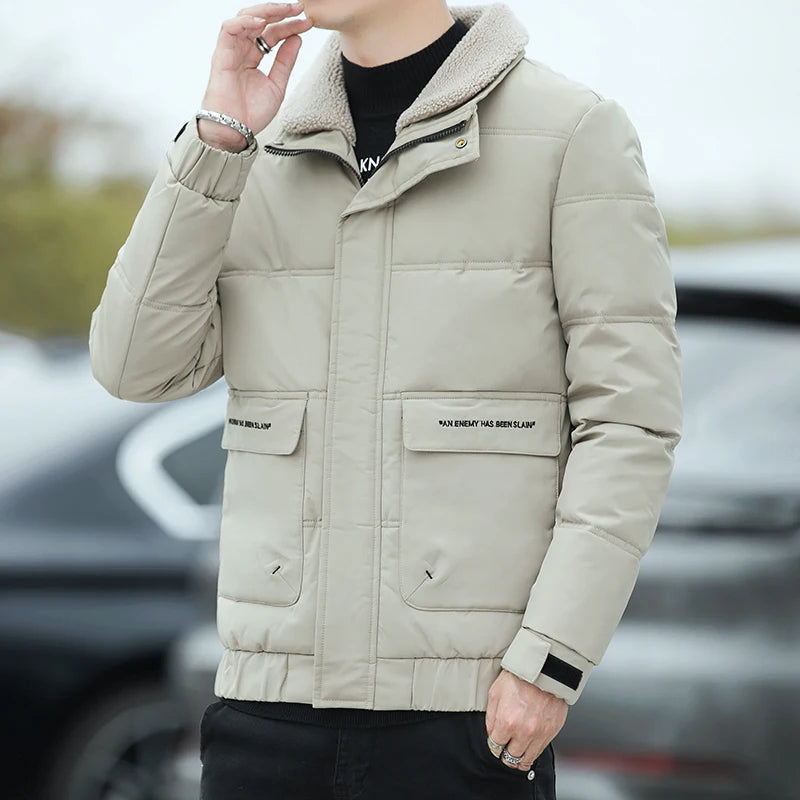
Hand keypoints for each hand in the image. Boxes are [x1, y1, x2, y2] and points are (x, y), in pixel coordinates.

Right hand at [198, 1, 313, 149]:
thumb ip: (286, 61)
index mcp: (253, 58)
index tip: (308, 22)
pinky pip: (229, 29)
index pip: (272, 34)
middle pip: (260, 22)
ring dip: (264, 11)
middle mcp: (241, 51)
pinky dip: (244, 22)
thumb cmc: (251, 114)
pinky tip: (261, 22)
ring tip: (284, 10)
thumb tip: (297, 38)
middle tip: (298, 8)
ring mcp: (230, 51)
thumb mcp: (277, 85)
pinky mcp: (221, 55)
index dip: (290, 26)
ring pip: (244, 19)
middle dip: (279, 12)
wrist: (236, 130)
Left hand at [483, 668, 567, 771]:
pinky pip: (540, 750)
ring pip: (527, 759)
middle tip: (504, 750)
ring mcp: (540, 733)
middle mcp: (524, 732)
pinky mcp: (552, 731)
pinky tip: (528, 744)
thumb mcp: (495, 693)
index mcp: (507, 722)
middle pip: (511, 758)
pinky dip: (533, 751)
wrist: (544, 669)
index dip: (493, 746)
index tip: (495, 743)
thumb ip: (491, 717)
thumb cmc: (519, 677)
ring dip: (519, 758)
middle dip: (505, 755)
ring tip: (516, 752)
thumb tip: (491, 734)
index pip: (496, 747)